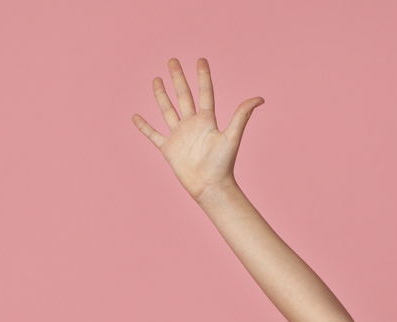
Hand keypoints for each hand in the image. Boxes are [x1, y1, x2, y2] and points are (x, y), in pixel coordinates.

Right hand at [133, 57, 262, 201]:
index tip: (200, 60)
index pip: (205, 92)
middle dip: (178, 78)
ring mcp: (179, 135)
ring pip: (168, 110)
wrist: (210, 186)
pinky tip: (135, 116)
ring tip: (156, 79)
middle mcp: (192, 124)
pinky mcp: (168, 148)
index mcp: (206, 120)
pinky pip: (153, 134)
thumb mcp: (232, 136)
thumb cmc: (223, 164)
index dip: (203, 76)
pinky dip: (144, 126)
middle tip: (173, 61)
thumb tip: (260, 98)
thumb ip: (242, 115)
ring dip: (161, 95)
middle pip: (183, 95)